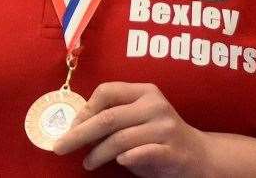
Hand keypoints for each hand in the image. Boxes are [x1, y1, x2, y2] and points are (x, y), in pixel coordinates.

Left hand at [52, 82, 213, 175]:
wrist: (195, 153)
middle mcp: (156, 106)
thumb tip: (75, 126)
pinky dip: (127, 157)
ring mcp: (165, 128)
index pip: (107, 91)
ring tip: (88, 163)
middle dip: (79, 134)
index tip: (72, 127)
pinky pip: (142, 152)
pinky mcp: (171, 150)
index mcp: (146, 92)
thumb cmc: (157, 135)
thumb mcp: (138, 117)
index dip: (84, 110)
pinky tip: (119, 161)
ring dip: (97, 154)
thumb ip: (115, 116)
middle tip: (60, 147)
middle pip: (108, 118)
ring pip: (120, 139)